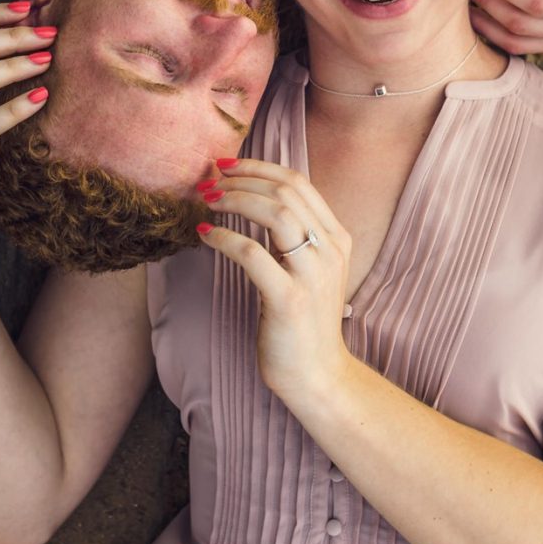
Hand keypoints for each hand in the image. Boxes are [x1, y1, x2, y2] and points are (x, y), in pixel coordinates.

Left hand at [196, 161, 355, 409]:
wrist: (317, 376)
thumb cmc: (303, 324)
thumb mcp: (309, 272)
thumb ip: (295, 238)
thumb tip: (256, 201)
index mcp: (337, 239)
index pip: (299, 183)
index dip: (259, 167)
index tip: (227, 167)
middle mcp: (330, 251)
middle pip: (286, 191)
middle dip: (242, 178)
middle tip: (209, 181)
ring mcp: (312, 275)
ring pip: (275, 213)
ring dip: (234, 200)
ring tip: (207, 202)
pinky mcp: (289, 300)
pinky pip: (252, 253)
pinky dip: (224, 238)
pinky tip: (205, 236)